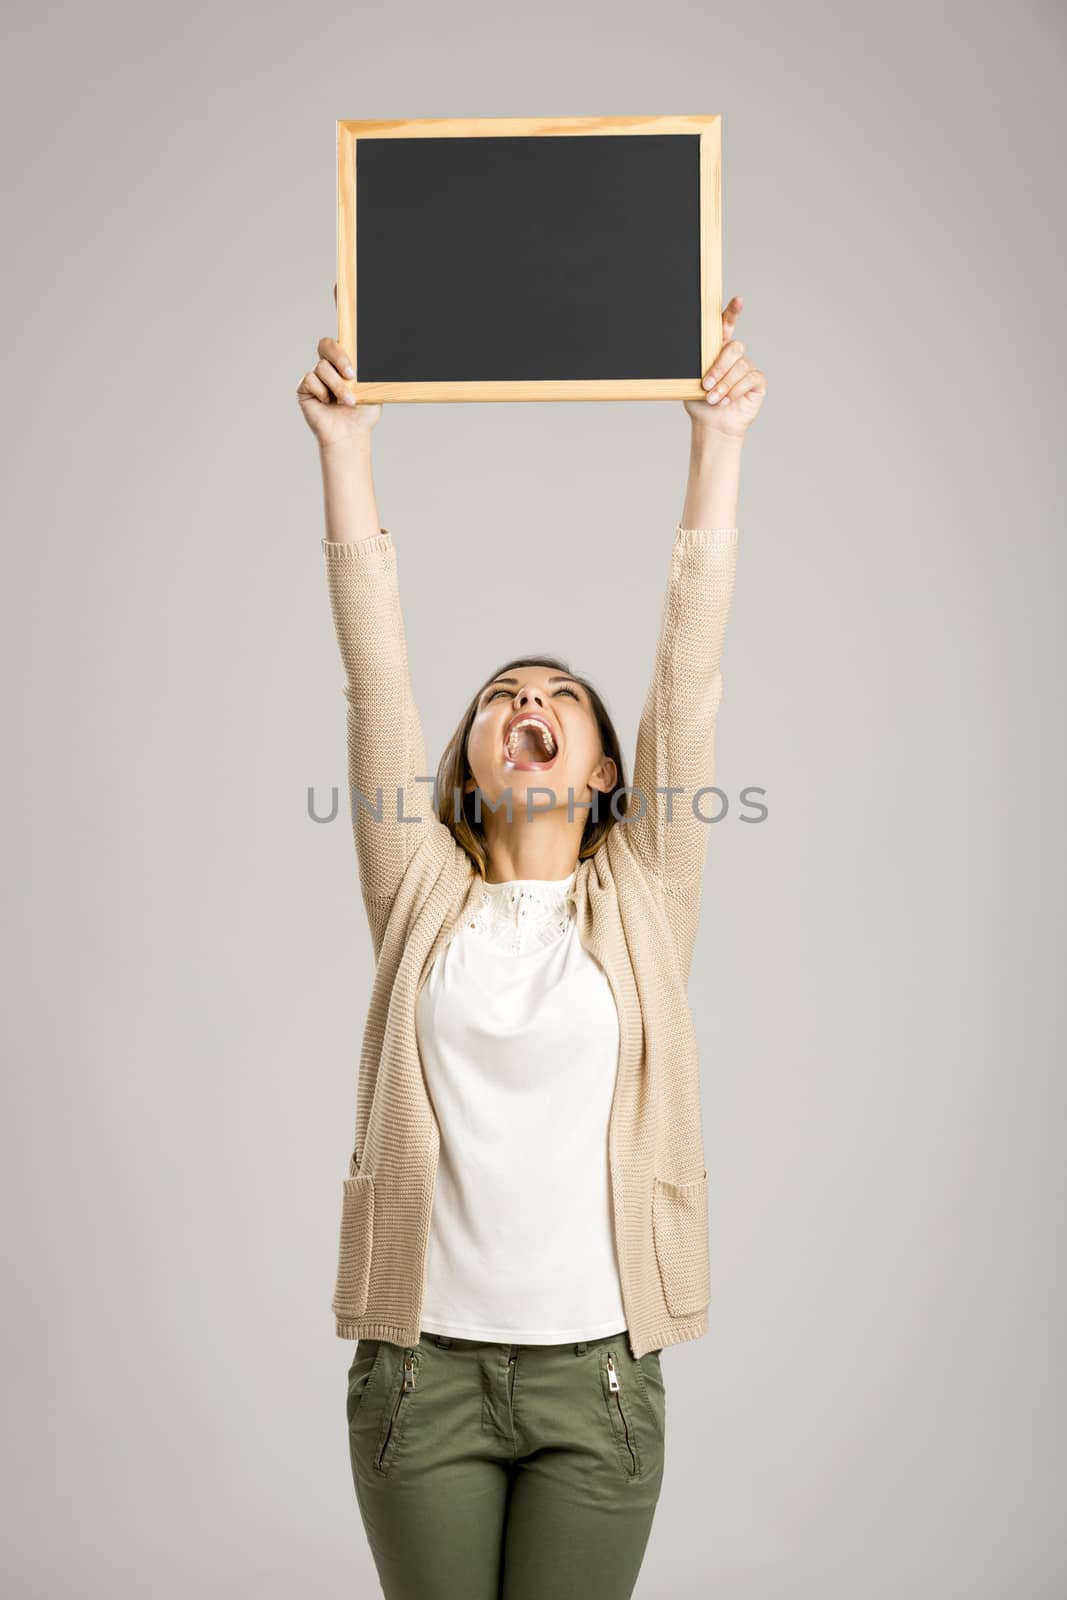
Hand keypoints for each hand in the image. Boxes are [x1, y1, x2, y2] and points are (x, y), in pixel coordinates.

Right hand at [295, 283, 382, 445]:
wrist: (351, 434)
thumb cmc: (365, 410)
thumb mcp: (377, 383)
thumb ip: (378, 365)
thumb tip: (403, 345)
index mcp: (347, 356)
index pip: (342, 325)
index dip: (338, 302)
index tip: (338, 283)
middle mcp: (329, 361)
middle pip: (326, 343)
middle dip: (340, 358)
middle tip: (353, 374)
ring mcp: (315, 373)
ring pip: (322, 366)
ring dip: (338, 386)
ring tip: (347, 401)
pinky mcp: (304, 386)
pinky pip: (311, 380)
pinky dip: (324, 393)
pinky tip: (329, 404)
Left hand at [683, 295, 766, 438]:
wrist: (711, 425)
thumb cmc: (700, 402)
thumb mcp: (691, 382)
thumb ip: (696, 366)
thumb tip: (689, 355)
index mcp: (717, 350)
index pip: (726, 326)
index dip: (733, 312)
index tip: (738, 300)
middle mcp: (735, 356)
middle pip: (734, 348)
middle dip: (719, 367)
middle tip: (706, 385)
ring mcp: (747, 368)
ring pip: (740, 366)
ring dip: (724, 384)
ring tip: (713, 399)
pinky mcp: (757, 382)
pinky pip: (749, 379)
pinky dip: (735, 391)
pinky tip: (726, 401)